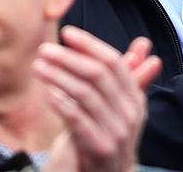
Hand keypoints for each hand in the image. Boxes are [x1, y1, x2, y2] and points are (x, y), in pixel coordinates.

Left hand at [36, 26, 161, 171]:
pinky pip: (77, 120)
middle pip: (98, 75)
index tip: (67, 33)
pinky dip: (61, 104)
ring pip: (85, 94)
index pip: (114, 62)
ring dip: (58, 77)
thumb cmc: (110, 134)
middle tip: (45, 49)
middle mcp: (129, 112)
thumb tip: (143, 43)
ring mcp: (116, 131)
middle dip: (69, 58)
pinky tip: (47, 93)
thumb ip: (129, 73)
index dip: (90, 45)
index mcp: (135, 97)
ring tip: (38, 67)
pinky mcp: (99, 148)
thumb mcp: (122, 104)